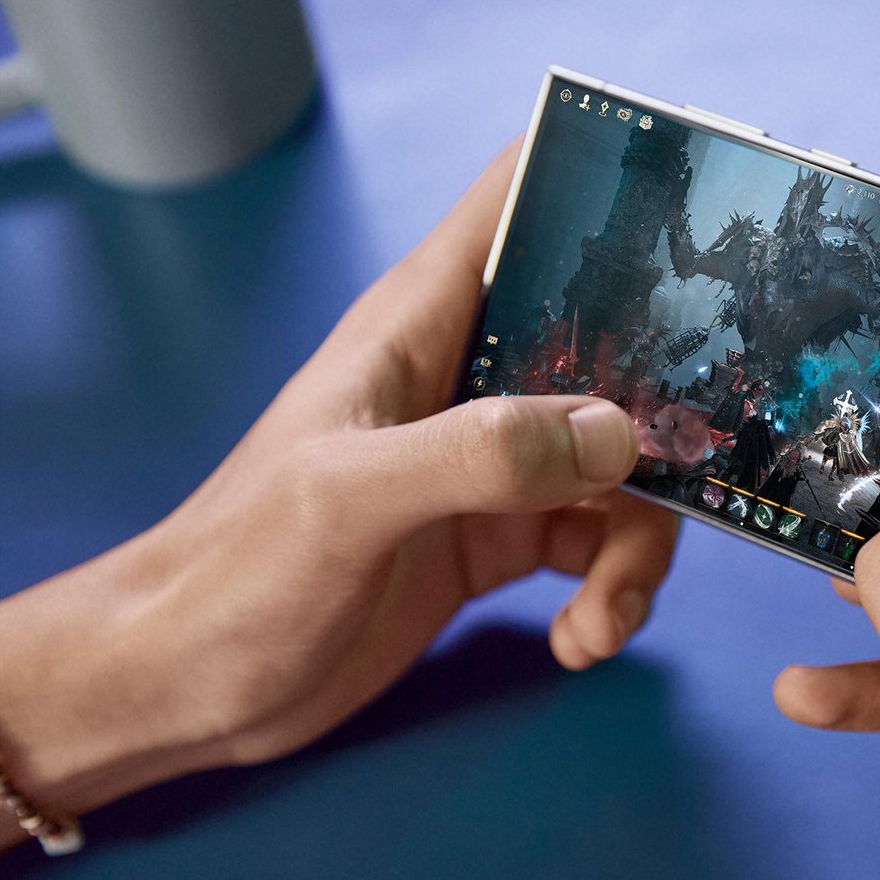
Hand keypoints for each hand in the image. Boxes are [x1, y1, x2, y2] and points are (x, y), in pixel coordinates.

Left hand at [0, 140, 676, 845]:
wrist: (184, 688)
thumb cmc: (237, 573)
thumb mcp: (351, 500)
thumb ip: (481, 455)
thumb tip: (618, 435)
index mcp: (422, 325)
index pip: (521, 204)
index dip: (608, 190)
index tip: (695, 235)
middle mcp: (470, 380)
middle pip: (610, 351)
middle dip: (662, 413)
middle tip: (682, 487)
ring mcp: (490, 462)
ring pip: (618, 462)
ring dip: (640, 542)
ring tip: (606, 615)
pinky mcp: (499, 536)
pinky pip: (597, 541)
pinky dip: (610, 589)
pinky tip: (580, 636)